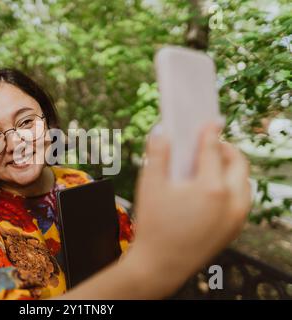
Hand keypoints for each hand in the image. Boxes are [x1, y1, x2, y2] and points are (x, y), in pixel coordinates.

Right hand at [126, 122, 251, 297]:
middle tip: (212, 142)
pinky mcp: (234, 230)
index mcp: (211, 188)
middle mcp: (231, 202)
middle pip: (238, 164)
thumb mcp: (150, 185)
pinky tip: (215, 188)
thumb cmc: (154, 225)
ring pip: (244, 183)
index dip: (210, 133)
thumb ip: (157, 154)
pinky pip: (242, 200)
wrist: (160, 265)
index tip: (210, 123)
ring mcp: (236, 218)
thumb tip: (161, 131)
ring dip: (234, 169)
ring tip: (215, 164)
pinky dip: (234, 187)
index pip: (214, 150)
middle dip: (227, 149)